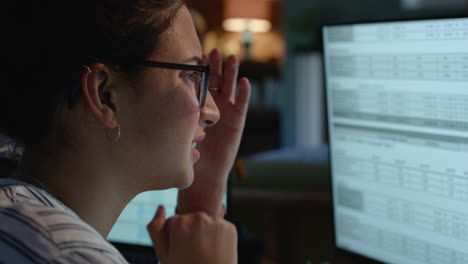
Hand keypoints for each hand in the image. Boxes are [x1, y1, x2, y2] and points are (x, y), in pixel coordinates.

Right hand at [147, 206, 237, 263]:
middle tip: (193, 253)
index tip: (181, 251)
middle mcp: (199, 217)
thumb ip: (155, 229)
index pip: (174, 222)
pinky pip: (219, 227)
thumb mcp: (164, 254)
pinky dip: (218, 236)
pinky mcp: (230, 227)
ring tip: (205, 252)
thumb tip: (161, 206)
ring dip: (205, 232)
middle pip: (191, 220)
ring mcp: (216, 221)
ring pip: (206, 222)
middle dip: (191, 233)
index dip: (175, 238)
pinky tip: (216, 250)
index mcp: (180, 222)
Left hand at [177, 49, 250, 215]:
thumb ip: (167, 116)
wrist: (202, 174)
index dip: (197, 69)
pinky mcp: (237, 121)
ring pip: (229, 87)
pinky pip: (241, 105)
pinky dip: (244, 94)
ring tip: (230, 58)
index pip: (198, 82)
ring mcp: (226, 110)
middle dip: (214, 65)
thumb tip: (144, 98)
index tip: (191, 57)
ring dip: (230, 72)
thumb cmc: (184, 152)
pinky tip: (244, 82)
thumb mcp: (173, 129)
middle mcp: (212, 103)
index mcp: (196, 103)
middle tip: (211, 52)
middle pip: (215, 79)